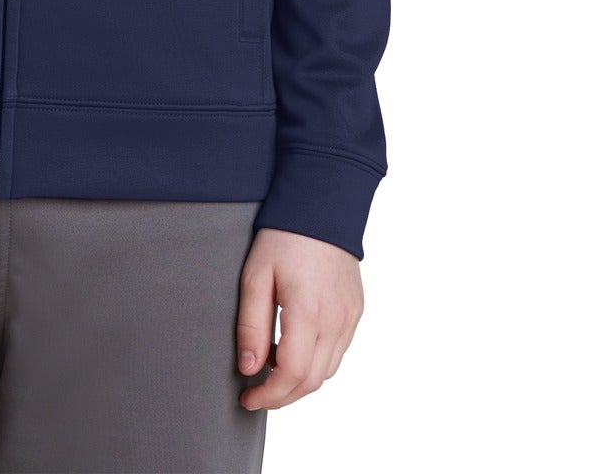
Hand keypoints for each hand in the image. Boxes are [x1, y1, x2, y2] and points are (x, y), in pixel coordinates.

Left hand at [236, 227, 363, 410]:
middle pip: (311, 382)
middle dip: (282, 396)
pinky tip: (294, 347)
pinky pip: (338, 352)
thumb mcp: (255, 276)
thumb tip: (249, 368)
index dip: (268, 395)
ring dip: (299, 381)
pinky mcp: (355, 312)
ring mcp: (350, 318)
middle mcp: (335, 321)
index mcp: (308, 312)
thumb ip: (251, 325)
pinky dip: (316, 362)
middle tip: (256, 393)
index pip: (291, 374)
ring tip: (271, 367)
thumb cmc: (284, 237)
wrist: (322, 205)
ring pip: (327, 371)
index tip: (247, 398)